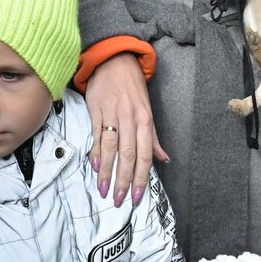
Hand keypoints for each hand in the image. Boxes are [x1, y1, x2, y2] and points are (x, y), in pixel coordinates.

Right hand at [85, 53, 167, 207]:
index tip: (137, 195)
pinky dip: (96, 152)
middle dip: (124, 180)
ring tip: (104, 190)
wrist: (114, 61)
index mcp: (145, 120)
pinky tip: (95, 167)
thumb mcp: (148, 110)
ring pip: (111, 148)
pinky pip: (96, 135)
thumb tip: (164, 159)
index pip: (145, 154)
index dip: (141, 176)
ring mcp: (112, 114)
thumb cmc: (133, 88)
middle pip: (128, 154)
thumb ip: (154, 138)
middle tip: (120, 200)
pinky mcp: (96, 110)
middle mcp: (130, 118)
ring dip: (107, 172)